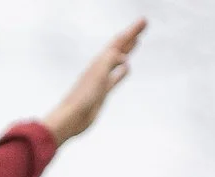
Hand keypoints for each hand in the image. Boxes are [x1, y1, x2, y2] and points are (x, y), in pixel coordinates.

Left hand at [42, 18, 144, 143]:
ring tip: (137, 42)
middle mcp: (100, 67)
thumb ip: (109, 60)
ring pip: (118, 60)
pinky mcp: (102, 92)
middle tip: (144, 23)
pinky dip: (122, 71)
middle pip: (119, 47)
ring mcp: (102, 79)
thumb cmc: (82, 96)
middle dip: (132, 35)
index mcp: (99, 61)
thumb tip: (124, 58)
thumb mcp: (98, 73)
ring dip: (127, 50)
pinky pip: (115, 78)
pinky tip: (126, 68)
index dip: (131, 31)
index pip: (118, 42)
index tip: (144, 20)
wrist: (71, 117)